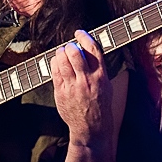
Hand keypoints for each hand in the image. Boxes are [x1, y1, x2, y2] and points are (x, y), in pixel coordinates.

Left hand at [51, 30, 112, 144]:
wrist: (91, 128)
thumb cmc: (100, 105)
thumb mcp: (106, 85)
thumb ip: (98, 68)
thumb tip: (87, 50)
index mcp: (101, 77)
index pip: (93, 50)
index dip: (85, 37)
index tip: (79, 33)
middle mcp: (87, 80)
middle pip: (75, 54)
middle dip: (70, 46)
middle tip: (69, 47)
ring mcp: (73, 87)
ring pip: (62, 61)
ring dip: (60, 53)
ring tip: (62, 53)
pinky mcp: (61, 92)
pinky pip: (55, 72)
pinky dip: (54, 63)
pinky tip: (57, 63)